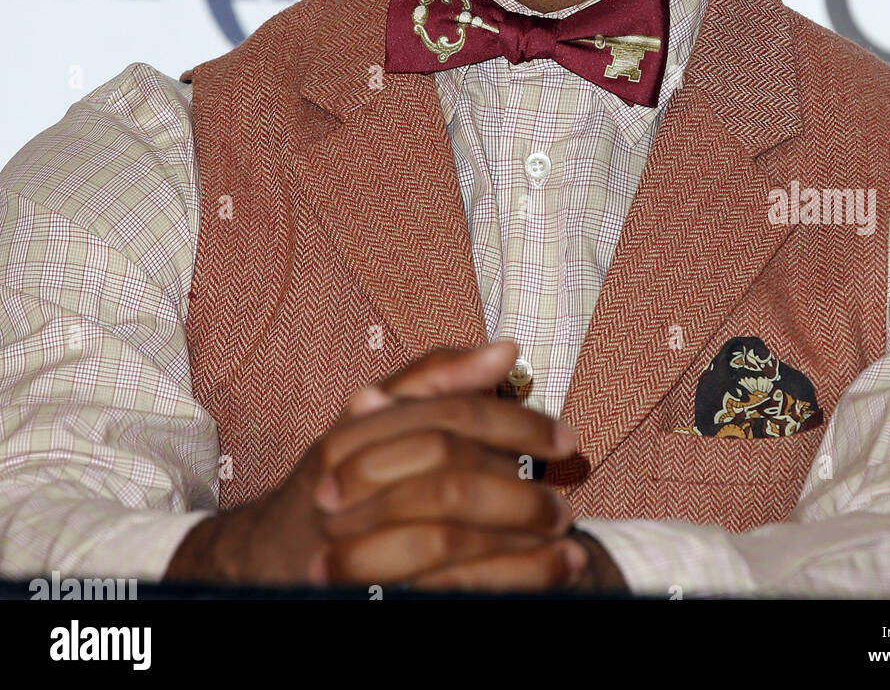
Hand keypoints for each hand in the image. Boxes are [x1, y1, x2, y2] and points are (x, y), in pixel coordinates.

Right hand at [164, 341, 587, 590]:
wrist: (269, 557)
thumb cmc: (337, 475)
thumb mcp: (374, 414)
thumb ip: (436, 379)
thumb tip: (506, 349)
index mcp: (356, 430)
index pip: (449, 417)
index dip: (515, 423)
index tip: (564, 436)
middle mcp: (349, 484)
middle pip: (452, 481)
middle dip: (521, 493)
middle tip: (563, 500)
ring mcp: (354, 543)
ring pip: (449, 544)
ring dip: (518, 547)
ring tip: (566, 542)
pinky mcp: (369, 589)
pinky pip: (446, 593)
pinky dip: (503, 584)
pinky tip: (544, 578)